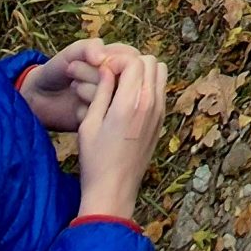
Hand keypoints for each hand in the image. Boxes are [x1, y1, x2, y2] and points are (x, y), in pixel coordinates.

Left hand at [20, 38, 138, 131]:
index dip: (112, 61)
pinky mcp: (102, 120)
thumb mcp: (71, 53)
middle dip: (96, 76)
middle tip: (74, 75)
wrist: (37, 99)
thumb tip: (102, 57)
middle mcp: (118, 81)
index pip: (131, 58)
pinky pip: (104, 117)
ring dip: (91, 92)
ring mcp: (111, 101)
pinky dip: (89, 111)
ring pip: (114, 98)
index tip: (93, 62)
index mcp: (117, 59)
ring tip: (74, 87)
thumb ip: (87, 48)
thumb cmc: (56, 70)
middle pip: (124, 80)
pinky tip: (76, 107)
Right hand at [76, 46, 167, 222]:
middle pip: (151, 61)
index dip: (117, 60)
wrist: (114, 190)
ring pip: (161, 73)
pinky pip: (160, 90)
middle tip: (113, 75)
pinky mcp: (161, 121)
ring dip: (143, 72)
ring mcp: (159, 112)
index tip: (103, 70)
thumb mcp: (89, 124)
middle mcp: (150, 103)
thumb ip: (102, 91)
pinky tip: (128, 100)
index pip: (134, 61)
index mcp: (131, 102)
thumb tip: (109, 69)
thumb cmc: (95, 160)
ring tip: (121, 86)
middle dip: (131, 62)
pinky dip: (148, 86)